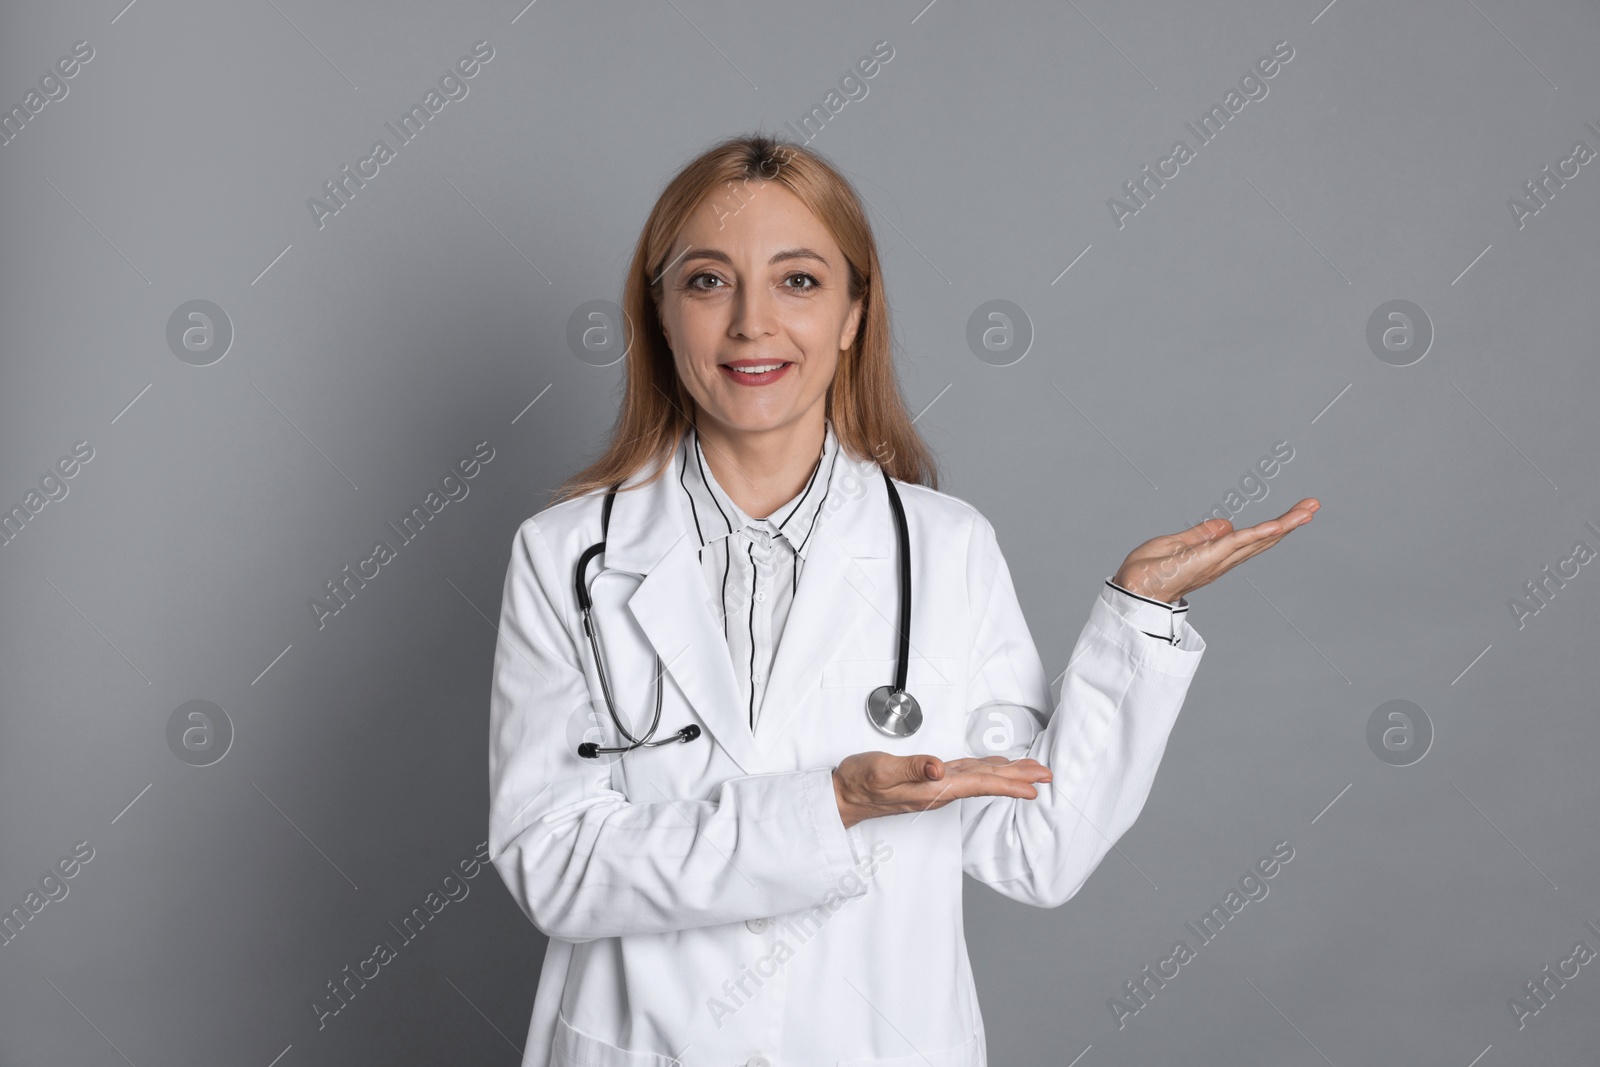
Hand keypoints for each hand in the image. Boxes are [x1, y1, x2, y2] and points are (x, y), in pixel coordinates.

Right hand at [832, 751, 1052, 828]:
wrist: (844, 797)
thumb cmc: (860, 783)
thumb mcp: (882, 770)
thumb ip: (911, 768)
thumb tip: (938, 768)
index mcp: (935, 788)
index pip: (981, 784)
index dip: (1009, 784)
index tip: (1035, 787)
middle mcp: (940, 789)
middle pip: (987, 782)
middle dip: (1019, 779)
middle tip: (1047, 774)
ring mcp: (936, 786)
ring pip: (980, 779)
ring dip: (1007, 775)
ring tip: (1030, 771)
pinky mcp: (929, 781)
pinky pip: (966, 775)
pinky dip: (986, 770)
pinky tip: (992, 766)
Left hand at [1113, 498, 1319, 603]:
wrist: (1131, 590)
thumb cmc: (1147, 573)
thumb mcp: (1175, 544)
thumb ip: (1201, 535)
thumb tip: (1227, 524)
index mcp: (1215, 556)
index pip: (1250, 539)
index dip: (1273, 527)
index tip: (1297, 513)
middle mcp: (1221, 561)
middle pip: (1262, 540)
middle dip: (1289, 523)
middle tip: (1313, 506)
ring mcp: (1216, 561)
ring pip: (1256, 540)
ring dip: (1283, 525)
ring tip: (1308, 510)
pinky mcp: (1206, 559)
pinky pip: (1236, 545)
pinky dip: (1257, 535)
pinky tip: (1277, 526)